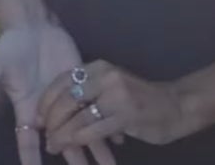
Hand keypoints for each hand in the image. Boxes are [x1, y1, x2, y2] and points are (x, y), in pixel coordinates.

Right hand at [0, 23, 115, 164]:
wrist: (32, 25)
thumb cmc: (10, 47)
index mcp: (27, 110)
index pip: (29, 141)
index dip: (32, 159)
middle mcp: (50, 111)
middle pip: (64, 142)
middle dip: (75, 160)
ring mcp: (68, 98)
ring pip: (83, 128)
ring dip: (95, 146)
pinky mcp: (82, 84)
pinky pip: (95, 105)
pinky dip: (105, 119)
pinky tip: (120, 136)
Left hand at [40, 61, 193, 152]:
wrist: (176, 106)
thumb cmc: (141, 99)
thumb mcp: (112, 87)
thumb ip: (89, 93)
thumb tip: (57, 111)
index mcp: (99, 67)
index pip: (63, 80)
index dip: (46, 100)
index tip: (37, 117)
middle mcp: (106, 76)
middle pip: (67, 98)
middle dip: (51, 120)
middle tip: (45, 134)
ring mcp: (117, 95)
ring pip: (78, 116)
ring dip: (61, 134)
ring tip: (53, 145)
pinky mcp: (126, 114)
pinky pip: (93, 129)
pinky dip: (79, 139)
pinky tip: (72, 146)